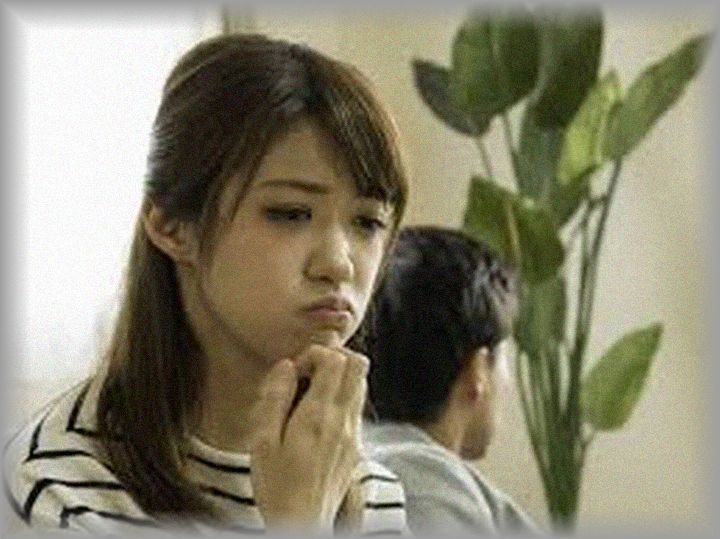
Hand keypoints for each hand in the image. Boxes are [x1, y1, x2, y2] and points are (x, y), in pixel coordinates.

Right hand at [250, 344, 368, 531]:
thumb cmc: (276, 485)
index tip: (295, 370)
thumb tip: (286, 366)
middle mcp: (343, 421)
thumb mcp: (261, 441)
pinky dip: (343, 397)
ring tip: (312, 393)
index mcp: (318, 416)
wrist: (301, 522)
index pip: (336, 360)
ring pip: (362, 383)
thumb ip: (274, 398)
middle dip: (334, 357)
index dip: (314, 353)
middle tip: (309, 372)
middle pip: (359, 364)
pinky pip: (357, 407)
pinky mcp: (357, 446)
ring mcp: (354, 433)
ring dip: (340, 377)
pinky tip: (318, 416)